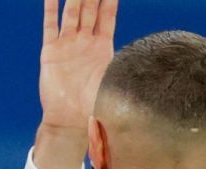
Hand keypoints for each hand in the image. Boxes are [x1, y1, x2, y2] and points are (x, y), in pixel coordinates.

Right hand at [40, 0, 116, 130]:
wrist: (69, 119)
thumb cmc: (94, 105)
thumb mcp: (116, 84)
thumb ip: (128, 70)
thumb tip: (154, 65)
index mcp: (102, 47)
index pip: (108, 16)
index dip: (110, 0)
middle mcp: (84, 42)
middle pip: (90, 9)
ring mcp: (67, 44)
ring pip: (72, 12)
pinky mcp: (51, 51)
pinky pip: (50, 25)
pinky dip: (51, 8)